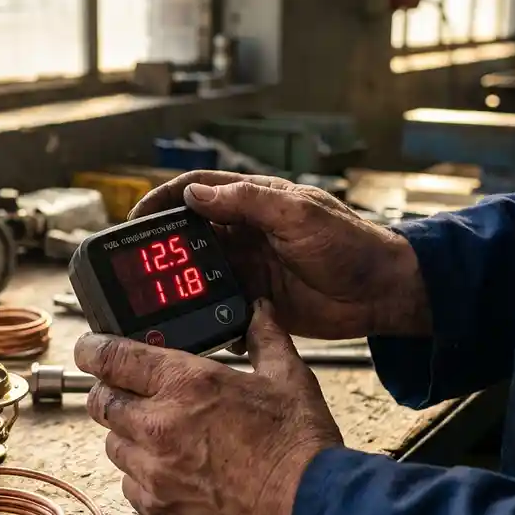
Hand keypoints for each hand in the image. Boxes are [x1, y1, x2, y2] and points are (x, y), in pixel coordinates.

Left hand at [74, 300, 343, 514]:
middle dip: (108, 391)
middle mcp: (158, 425)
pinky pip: (129, 486)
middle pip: (100, 401)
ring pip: (112, 444)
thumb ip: (266, 338)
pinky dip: (141, 476)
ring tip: (157, 433)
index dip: (93, 349)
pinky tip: (170, 471)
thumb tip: (259, 310)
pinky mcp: (159, 511)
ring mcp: (154, 472)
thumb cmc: (300, 448)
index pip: (112, 357)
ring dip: (126, 434)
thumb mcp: (289, 379)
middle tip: (126, 390)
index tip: (89, 348)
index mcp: (186, 384)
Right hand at [130, 171, 429, 339]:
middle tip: (133, 269)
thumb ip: (249, 202)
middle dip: (160, 249)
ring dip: (176, 284)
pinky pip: (218, 303)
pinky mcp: (256, 299)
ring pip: (198, 272)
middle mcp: (245, 231)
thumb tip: (196, 193)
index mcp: (253, 202)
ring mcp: (249, 266)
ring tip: (153, 300)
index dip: (163, 201)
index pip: (196, 191)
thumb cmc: (350, 243)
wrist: (381, 292)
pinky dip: (202, 312)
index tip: (136, 219)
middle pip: (189, 234)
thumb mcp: (300, 214)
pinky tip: (190, 324)